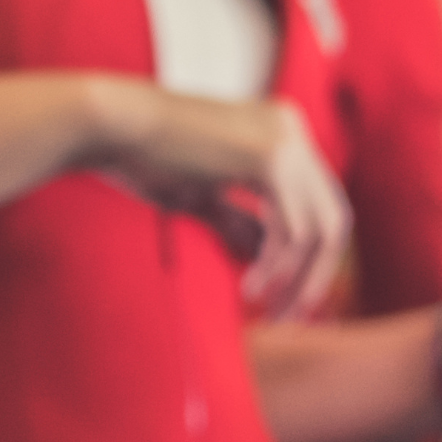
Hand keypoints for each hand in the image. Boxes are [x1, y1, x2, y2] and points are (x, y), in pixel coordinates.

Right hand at [87, 80, 350, 319]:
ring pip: (318, 230)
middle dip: (315, 275)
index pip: (321, 203)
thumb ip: (240, 221)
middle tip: (288, 317)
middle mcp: (292, 128)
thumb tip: (266, 259)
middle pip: (333, 218)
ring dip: (295, 280)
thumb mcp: (204, 196)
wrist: (109, 125)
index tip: (289, 297)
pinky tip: (249, 288)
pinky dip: (275, 267)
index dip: (313, 257)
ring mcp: (285, 140)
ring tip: (265, 311)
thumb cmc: (143, 157)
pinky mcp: (268, 158)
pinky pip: (291, 230)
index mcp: (281, 128)